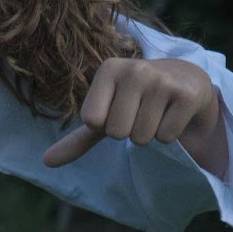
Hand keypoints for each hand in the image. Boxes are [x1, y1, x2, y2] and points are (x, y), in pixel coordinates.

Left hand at [43, 57, 224, 173]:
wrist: (184, 80)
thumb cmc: (134, 99)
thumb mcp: (104, 113)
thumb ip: (77, 138)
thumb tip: (46, 162)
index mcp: (108, 69)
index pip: (92, 120)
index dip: (104, 125)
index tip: (116, 110)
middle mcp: (135, 69)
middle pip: (118, 132)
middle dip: (127, 132)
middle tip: (139, 113)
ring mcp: (162, 81)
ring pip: (142, 137)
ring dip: (148, 134)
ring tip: (155, 113)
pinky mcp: (185, 95)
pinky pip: (166, 137)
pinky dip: (168, 134)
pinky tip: (172, 114)